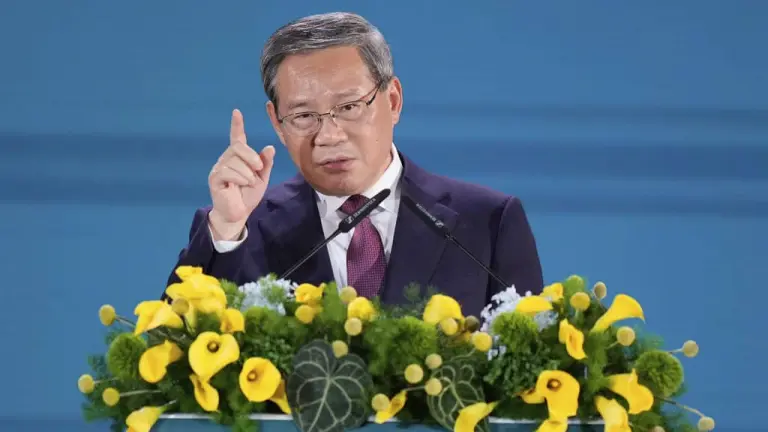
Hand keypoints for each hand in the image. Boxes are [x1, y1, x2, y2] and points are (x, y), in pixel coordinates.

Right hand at [207, 109, 274, 239]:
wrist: (239, 213)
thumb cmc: (248, 195)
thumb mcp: (262, 178)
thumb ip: (265, 164)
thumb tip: (270, 147)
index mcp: (238, 158)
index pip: (236, 137)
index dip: (236, 125)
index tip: (236, 112)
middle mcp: (227, 159)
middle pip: (238, 147)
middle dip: (251, 157)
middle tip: (259, 168)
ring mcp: (219, 168)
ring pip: (235, 161)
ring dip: (247, 173)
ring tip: (248, 183)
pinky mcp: (215, 178)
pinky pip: (228, 171)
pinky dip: (239, 178)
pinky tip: (241, 185)